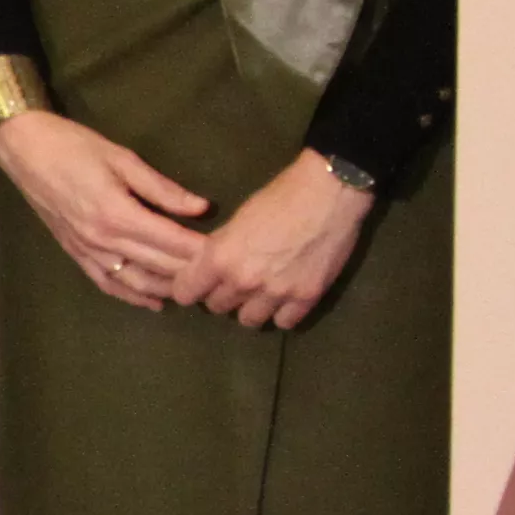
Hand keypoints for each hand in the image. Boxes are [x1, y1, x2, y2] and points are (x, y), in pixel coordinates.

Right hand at [0, 111, 212, 308]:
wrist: (25, 150)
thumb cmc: (75, 146)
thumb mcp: (123, 159)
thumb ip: (163, 189)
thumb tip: (201, 208)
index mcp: (118, 213)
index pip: (171, 242)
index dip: (201, 250)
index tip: (227, 254)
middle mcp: (103, 240)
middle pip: (158, 265)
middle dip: (191, 272)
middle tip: (220, 277)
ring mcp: (87, 250)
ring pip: (135, 282)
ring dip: (166, 289)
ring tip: (194, 292)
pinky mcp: (75, 253)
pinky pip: (107, 282)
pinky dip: (132, 296)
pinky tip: (153, 302)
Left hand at [182, 151, 377, 331]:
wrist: (330, 191)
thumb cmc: (280, 195)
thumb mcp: (237, 219)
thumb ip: (220, 249)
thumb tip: (208, 269)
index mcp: (220, 257)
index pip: (185, 293)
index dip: (190, 288)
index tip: (198, 283)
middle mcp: (244, 280)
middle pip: (217, 307)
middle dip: (222, 295)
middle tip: (234, 282)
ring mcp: (276, 293)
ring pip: (248, 321)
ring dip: (251, 307)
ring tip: (260, 293)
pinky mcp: (307, 298)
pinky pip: (284, 323)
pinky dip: (282, 313)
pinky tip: (285, 298)